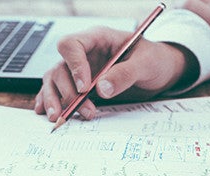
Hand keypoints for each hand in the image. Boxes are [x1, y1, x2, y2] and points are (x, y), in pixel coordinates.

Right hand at [35, 27, 193, 120]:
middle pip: (60, 67)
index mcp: (98, 38)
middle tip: (85, 109)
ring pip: (55, 79)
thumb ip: (125, 74)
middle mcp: (85, 53)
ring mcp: (80, 69)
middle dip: (68, 91)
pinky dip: (51, 101)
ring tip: (60, 117)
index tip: (84, 87)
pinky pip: (58, 90)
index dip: (74, 66)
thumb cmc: (154, 59)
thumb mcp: (146, 64)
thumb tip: (102, 88)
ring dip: (55, 99)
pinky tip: (48, 112)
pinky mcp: (80, 84)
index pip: (72, 45)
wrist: (161, 70)